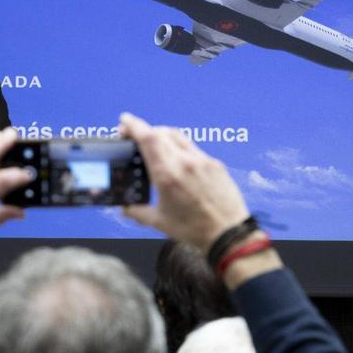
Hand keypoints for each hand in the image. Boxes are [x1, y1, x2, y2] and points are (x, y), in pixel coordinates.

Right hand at [119, 112, 249, 252]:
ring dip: (162, 136)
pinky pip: (193, 148)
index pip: (148, 138)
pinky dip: (179, 148)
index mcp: (167, 174)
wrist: (228, 233)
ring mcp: (202, 161)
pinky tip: (177, 160)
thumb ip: (137, 212)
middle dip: (145, 131)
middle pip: (160, 133)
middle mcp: (184, 162)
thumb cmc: (195, 229)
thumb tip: (124, 208)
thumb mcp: (159, 222)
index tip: (125, 120)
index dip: (134, 125)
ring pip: (177, 137)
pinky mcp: (214, 164)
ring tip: (154, 145)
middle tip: (135, 137)